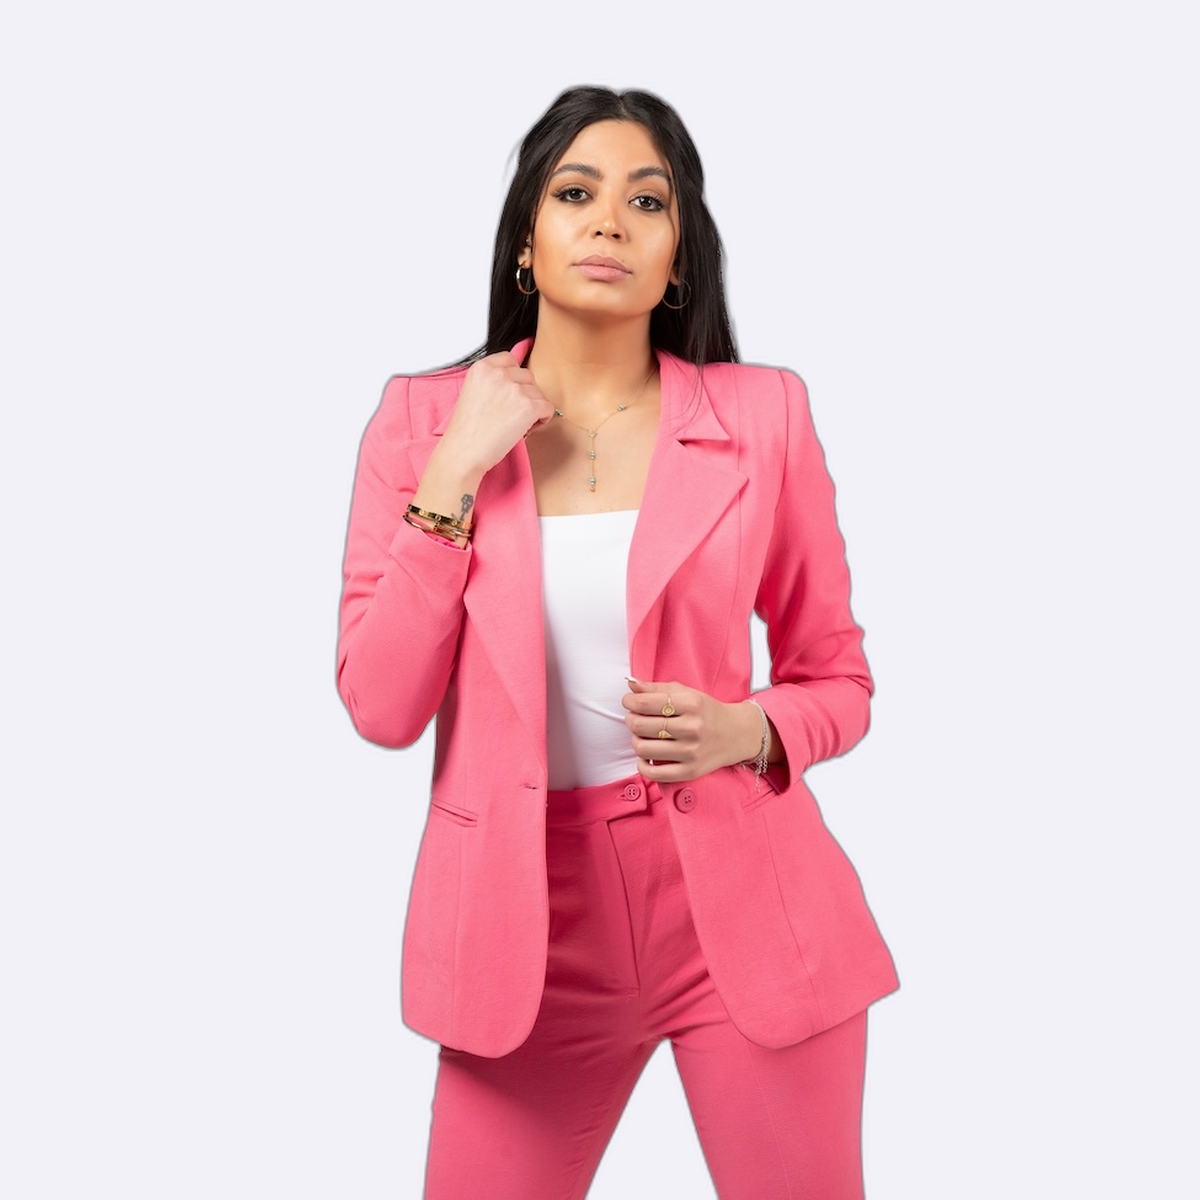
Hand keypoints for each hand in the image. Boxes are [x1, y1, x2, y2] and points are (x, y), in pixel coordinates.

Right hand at [438, 352, 555, 476]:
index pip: (510, 360)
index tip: (509, 395)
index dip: (513, 380)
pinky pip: (548, 408)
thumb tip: (518, 375)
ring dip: (533, 408)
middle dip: (524, 394)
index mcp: (482, 367)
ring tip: (515, 424)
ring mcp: (515, 388)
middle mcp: (499, 373)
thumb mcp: (473, 392)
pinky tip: (525, 430)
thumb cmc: (466, 431)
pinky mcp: (529, 406)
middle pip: (527, 376)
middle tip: (510, 415)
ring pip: (539, 393)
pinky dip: (542, 420)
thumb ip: (493, 380)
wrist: (463, 453)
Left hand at [622, 678, 764, 783]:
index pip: (645, 703)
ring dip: (635, 741)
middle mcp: (691, 728)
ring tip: (642, 736)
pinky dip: (642, 765)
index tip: (629, 702)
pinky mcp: (690, 771)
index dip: (629, 702)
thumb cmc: (706, 711)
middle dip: (631, 720)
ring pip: (643, 749)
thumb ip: (656, 688)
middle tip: (634, 718)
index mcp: (690, 704)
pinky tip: (646, 757)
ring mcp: (691, 752)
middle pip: (640, 726)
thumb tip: (630, 683)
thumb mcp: (686, 693)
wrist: (736, 734)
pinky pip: (654, 773)